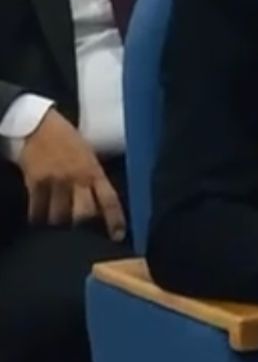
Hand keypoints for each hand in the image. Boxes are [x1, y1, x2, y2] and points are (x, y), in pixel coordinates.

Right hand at [17, 109, 126, 240]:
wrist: (40, 125)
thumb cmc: (68, 139)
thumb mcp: (89, 154)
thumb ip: (95, 176)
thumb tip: (102, 202)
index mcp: (94, 170)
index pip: (109, 199)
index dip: (115, 220)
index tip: (118, 236)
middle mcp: (77, 177)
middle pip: (83, 214)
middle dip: (83, 225)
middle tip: (79, 227)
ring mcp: (56, 181)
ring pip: (59, 217)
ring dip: (59, 222)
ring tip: (58, 220)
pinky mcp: (35, 183)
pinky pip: (37, 211)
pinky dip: (38, 217)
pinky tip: (40, 215)